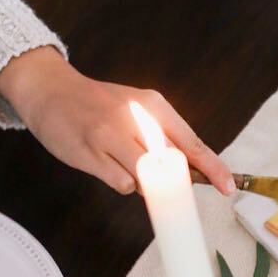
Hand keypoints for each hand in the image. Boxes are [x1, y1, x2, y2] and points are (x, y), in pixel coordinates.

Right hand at [0, 47, 234, 195]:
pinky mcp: (89, 154)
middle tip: (172, 185)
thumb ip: (166, 135)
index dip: (212, 168)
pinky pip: (121, 184)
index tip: (228, 186)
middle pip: (172, 165)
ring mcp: (109, 137)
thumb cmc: (101, 104)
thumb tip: (195, 170)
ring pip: (146, 179)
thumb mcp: (139, 108)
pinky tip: (107, 165)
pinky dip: (122, 183)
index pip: (192, 143)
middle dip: (176, 180)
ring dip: (144, 183)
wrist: (49, 90)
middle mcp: (134, 119)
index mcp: (153, 105)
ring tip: (125, 162)